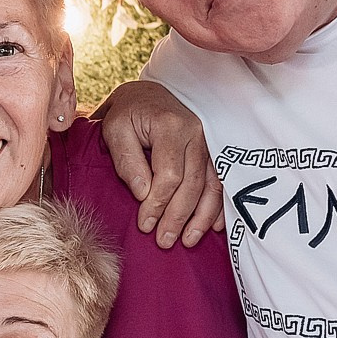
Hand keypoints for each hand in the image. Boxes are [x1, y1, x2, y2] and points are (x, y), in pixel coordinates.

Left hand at [93, 80, 224, 247]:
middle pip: (192, 184)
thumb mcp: (115, 130)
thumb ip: (127, 161)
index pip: (169, 175)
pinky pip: (221, 181)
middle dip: (179, 217)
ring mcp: (209, 141)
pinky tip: (214, 226)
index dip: (158, 204)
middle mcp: (196, 133)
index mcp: (171, 126)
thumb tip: (143, 194)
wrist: (149, 95)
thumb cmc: (128, 113)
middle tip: (165, 241)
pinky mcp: (214, 150)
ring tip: (188, 241)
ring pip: (211, 186)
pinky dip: (219, 206)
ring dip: (202, 218)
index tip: (145, 225)